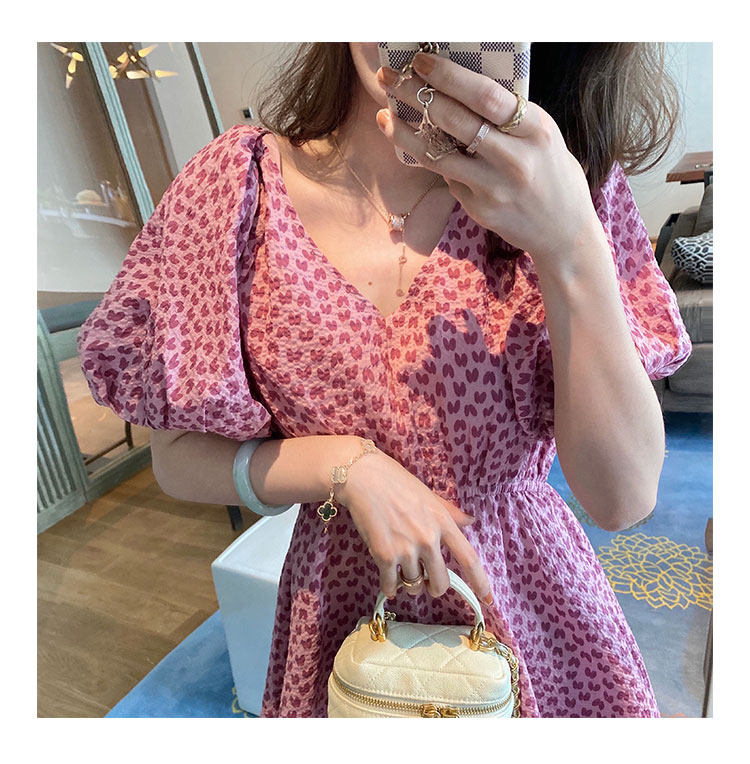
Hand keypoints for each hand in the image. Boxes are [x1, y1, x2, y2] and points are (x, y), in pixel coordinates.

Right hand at [335, 446, 491, 604]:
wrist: (362, 477)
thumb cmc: (395, 482)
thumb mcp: (429, 495)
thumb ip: (450, 512)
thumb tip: (470, 521)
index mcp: (443, 522)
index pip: (469, 559)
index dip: (480, 583)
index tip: (488, 599)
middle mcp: (428, 538)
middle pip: (441, 582)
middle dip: (434, 587)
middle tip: (426, 580)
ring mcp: (406, 548)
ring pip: (414, 585)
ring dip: (409, 583)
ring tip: (401, 568)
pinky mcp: (383, 555)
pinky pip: (392, 585)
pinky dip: (390, 587)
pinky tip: (388, 581)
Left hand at [375, 53, 604, 271]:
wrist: (564, 231)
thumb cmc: (552, 174)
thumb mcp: (543, 136)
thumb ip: (508, 116)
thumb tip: (458, 87)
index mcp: (535, 130)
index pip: (485, 96)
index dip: (449, 77)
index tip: (421, 62)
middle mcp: (514, 159)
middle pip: (454, 120)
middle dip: (416, 94)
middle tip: (390, 78)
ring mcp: (494, 188)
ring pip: (437, 154)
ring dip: (405, 133)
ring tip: (385, 116)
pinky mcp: (479, 209)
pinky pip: (448, 178)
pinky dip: (436, 161)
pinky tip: (423, 149)